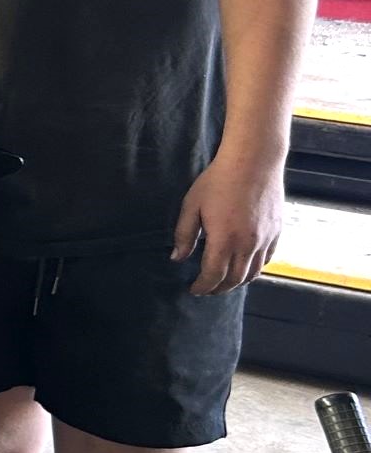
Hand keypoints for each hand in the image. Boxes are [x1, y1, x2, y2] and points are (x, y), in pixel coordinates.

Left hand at [171, 153, 284, 293]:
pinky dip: (255, 269)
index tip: (194, 290)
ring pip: (253, 273)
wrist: (253, 162)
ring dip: (237, 282)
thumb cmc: (218, 180)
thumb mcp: (192, 205)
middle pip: (234, 279)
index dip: (203, 287)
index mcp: (224, 239)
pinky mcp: (276, 232)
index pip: (213, 275)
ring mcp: (265, 239)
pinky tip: (244, 267)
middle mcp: (248, 244)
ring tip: (224, 282)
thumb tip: (177, 258)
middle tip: (207, 289)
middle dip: (219, 289)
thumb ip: (184, 234)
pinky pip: (266, 259)